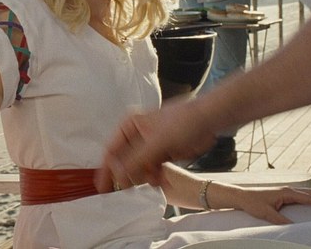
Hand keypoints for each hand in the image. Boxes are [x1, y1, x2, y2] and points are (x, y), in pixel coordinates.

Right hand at [95, 99, 215, 191]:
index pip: (111, 151)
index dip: (106, 170)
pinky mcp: (162, 154)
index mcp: (128, 127)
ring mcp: (149, 146)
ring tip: (155, 182)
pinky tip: (162, 182)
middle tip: (128, 191)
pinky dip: (156, 177)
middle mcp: (136, 136)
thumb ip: (135, 161)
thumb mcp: (155, 143)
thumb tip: (116, 177)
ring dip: (144, 177)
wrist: (208, 120)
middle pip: (124, 162)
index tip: (102, 188)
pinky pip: (153, 170)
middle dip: (128, 175)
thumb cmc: (180, 124)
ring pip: (139, 168)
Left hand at [234, 187, 310, 223]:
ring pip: (310, 193)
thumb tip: (294, 227)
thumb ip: (280, 220)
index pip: (308, 198)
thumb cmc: (252, 202)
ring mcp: (287, 192)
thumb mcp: (266, 213)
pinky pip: (304, 196)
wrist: (241, 196)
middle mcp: (289, 190)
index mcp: (286, 192)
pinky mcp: (285, 195)